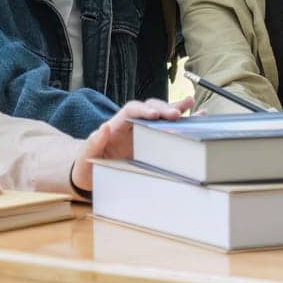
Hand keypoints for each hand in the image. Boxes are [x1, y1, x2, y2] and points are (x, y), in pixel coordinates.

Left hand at [72, 96, 193, 191]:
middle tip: (177, 114)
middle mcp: (131, 126)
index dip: (143, 110)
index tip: (154, 115)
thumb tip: (104, 127)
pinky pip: (167, 131)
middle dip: (164, 109)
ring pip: (161, 116)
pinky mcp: (151, 144)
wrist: (90, 178)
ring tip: (190, 104)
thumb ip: (93, 143)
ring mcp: (142, 134)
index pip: (131, 110)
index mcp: (116, 126)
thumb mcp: (86, 158)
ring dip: (176, 109)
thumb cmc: (86, 167)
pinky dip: (181, 124)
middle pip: (150, 109)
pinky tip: (196, 118)